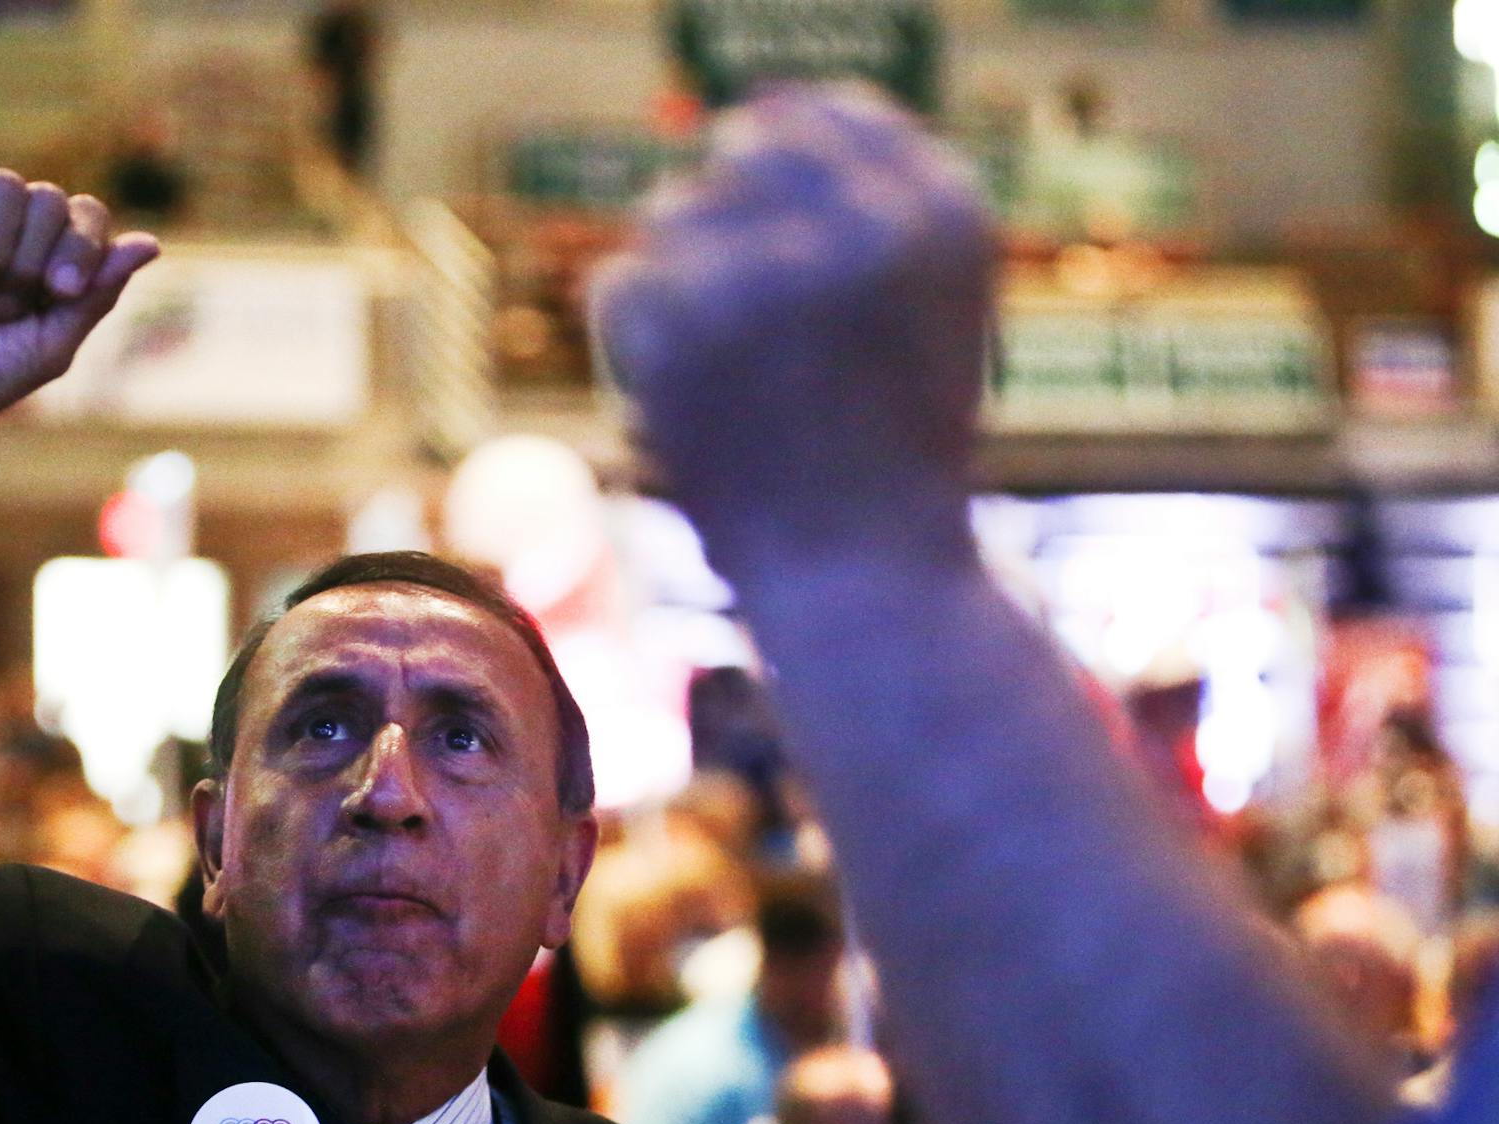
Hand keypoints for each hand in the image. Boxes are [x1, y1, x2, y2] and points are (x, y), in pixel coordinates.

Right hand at [0, 172, 158, 564]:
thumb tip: (152, 243)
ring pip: (4, 186)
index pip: (86, 213)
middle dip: (34, 260)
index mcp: (47, 257)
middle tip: (2, 311)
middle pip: (49, 198)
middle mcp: (8, 232)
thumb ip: (98, 292)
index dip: (82, 245)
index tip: (60, 293)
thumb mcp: (53, 343)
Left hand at [591, 85, 993, 571]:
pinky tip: (688, 399)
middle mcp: (860, 226)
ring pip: (670, 215)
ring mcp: (764, 272)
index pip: (827, 112)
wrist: (861, 577)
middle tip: (742, 318)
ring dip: (680, 284)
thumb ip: (872, 202)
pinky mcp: (680, 323)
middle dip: (727, 221)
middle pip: (739, 149)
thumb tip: (757, 111)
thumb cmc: (895, 450)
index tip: (768, 216)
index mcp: (939, 212)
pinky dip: (635, 340)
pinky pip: (621, 282)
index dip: (780, 151)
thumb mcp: (933, 308)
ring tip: (732, 376)